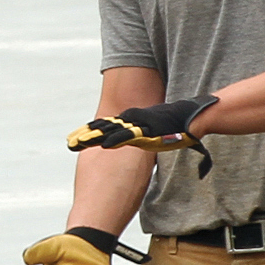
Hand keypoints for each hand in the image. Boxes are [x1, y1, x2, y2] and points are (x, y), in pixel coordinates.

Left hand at [67, 95, 218, 154]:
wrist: (194, 117)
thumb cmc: (178, 126)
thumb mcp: (158, 134)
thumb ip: (148, 139)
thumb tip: (145, 148)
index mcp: (134, 123)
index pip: (109, 127)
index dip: (93, 132)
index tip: (78, 138)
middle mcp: (133, 121)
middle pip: (105, 127)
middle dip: (87, 134)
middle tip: (70, 141)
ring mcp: (139, 124)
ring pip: (112, 130)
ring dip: (95, 137)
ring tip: (79, 142)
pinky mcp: (148, 129)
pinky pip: (128, 136)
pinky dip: (115, 140)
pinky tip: (104, 145)